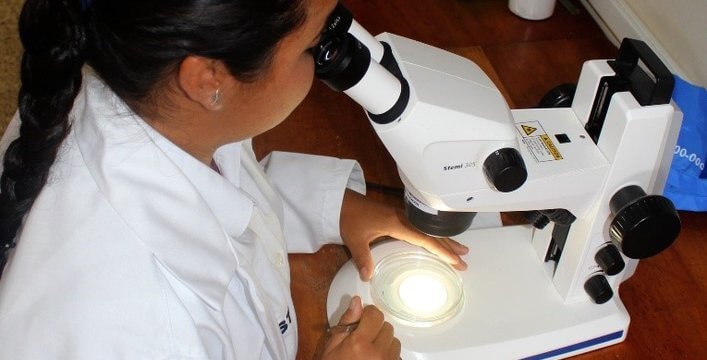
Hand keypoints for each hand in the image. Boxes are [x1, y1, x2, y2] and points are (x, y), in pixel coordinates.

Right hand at [321, 296, 400, 359]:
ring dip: (384, 343)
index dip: (368, 314)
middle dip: (376, 329)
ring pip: (395, 342)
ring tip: (369, 352)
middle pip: (387, 327)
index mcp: (359, 344)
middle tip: (363, 339)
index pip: (375, 315)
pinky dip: (388, 356)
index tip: (363, 319)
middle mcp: (377, 354)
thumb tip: (357, 301)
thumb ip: (346, 322)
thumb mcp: (332, 346)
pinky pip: (396, 357)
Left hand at [340, 190, 468, 280]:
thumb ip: (363, 259)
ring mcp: (403, 216)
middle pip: (432, 233)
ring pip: (429, 229)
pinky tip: (439, 239)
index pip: (425, 239)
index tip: (455, 260)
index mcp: (397, 224)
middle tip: (465, 260)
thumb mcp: (354, 240)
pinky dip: (434, 234)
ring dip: (445, 239)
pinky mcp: (399, 216)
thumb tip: (369, 277)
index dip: (441, 250)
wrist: (341, 201)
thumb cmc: (348, 218)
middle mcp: (404, 219)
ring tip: (461, 250)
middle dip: (450, 246)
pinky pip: (422, 226)